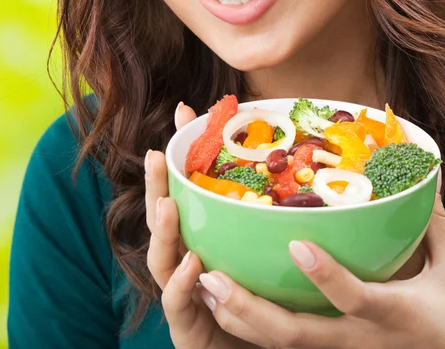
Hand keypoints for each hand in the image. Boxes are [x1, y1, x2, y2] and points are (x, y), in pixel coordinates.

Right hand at [144, 102, 270, 348]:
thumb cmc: (269, 302)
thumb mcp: (269, 248)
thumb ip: (268, 211)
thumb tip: (289, 163)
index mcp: (202, 243)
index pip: (184, 198)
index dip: (182, 159)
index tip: (182, 117)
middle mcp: (186, 267)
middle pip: (163, 225)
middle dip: (156, 191)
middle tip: (155, 158)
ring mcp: (183, 298)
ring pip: (162, 263)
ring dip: (163, 233)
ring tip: (168, 206)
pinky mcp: (187, 332)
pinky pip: (179, 306)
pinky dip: (184, 284)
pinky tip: (195, 263)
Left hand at [197, 175, 444, 348]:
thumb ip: (433, 220)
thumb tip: (425, 172)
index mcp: (393, 312)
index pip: (355, 297)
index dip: (326, 274)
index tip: (295, 242)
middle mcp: (359, 338)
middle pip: (297, 336)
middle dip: (251, 308)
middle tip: (212, 278)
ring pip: (281, 347)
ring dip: (240, 319)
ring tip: (205, 285)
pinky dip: (251, 329)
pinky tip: (224, 305)